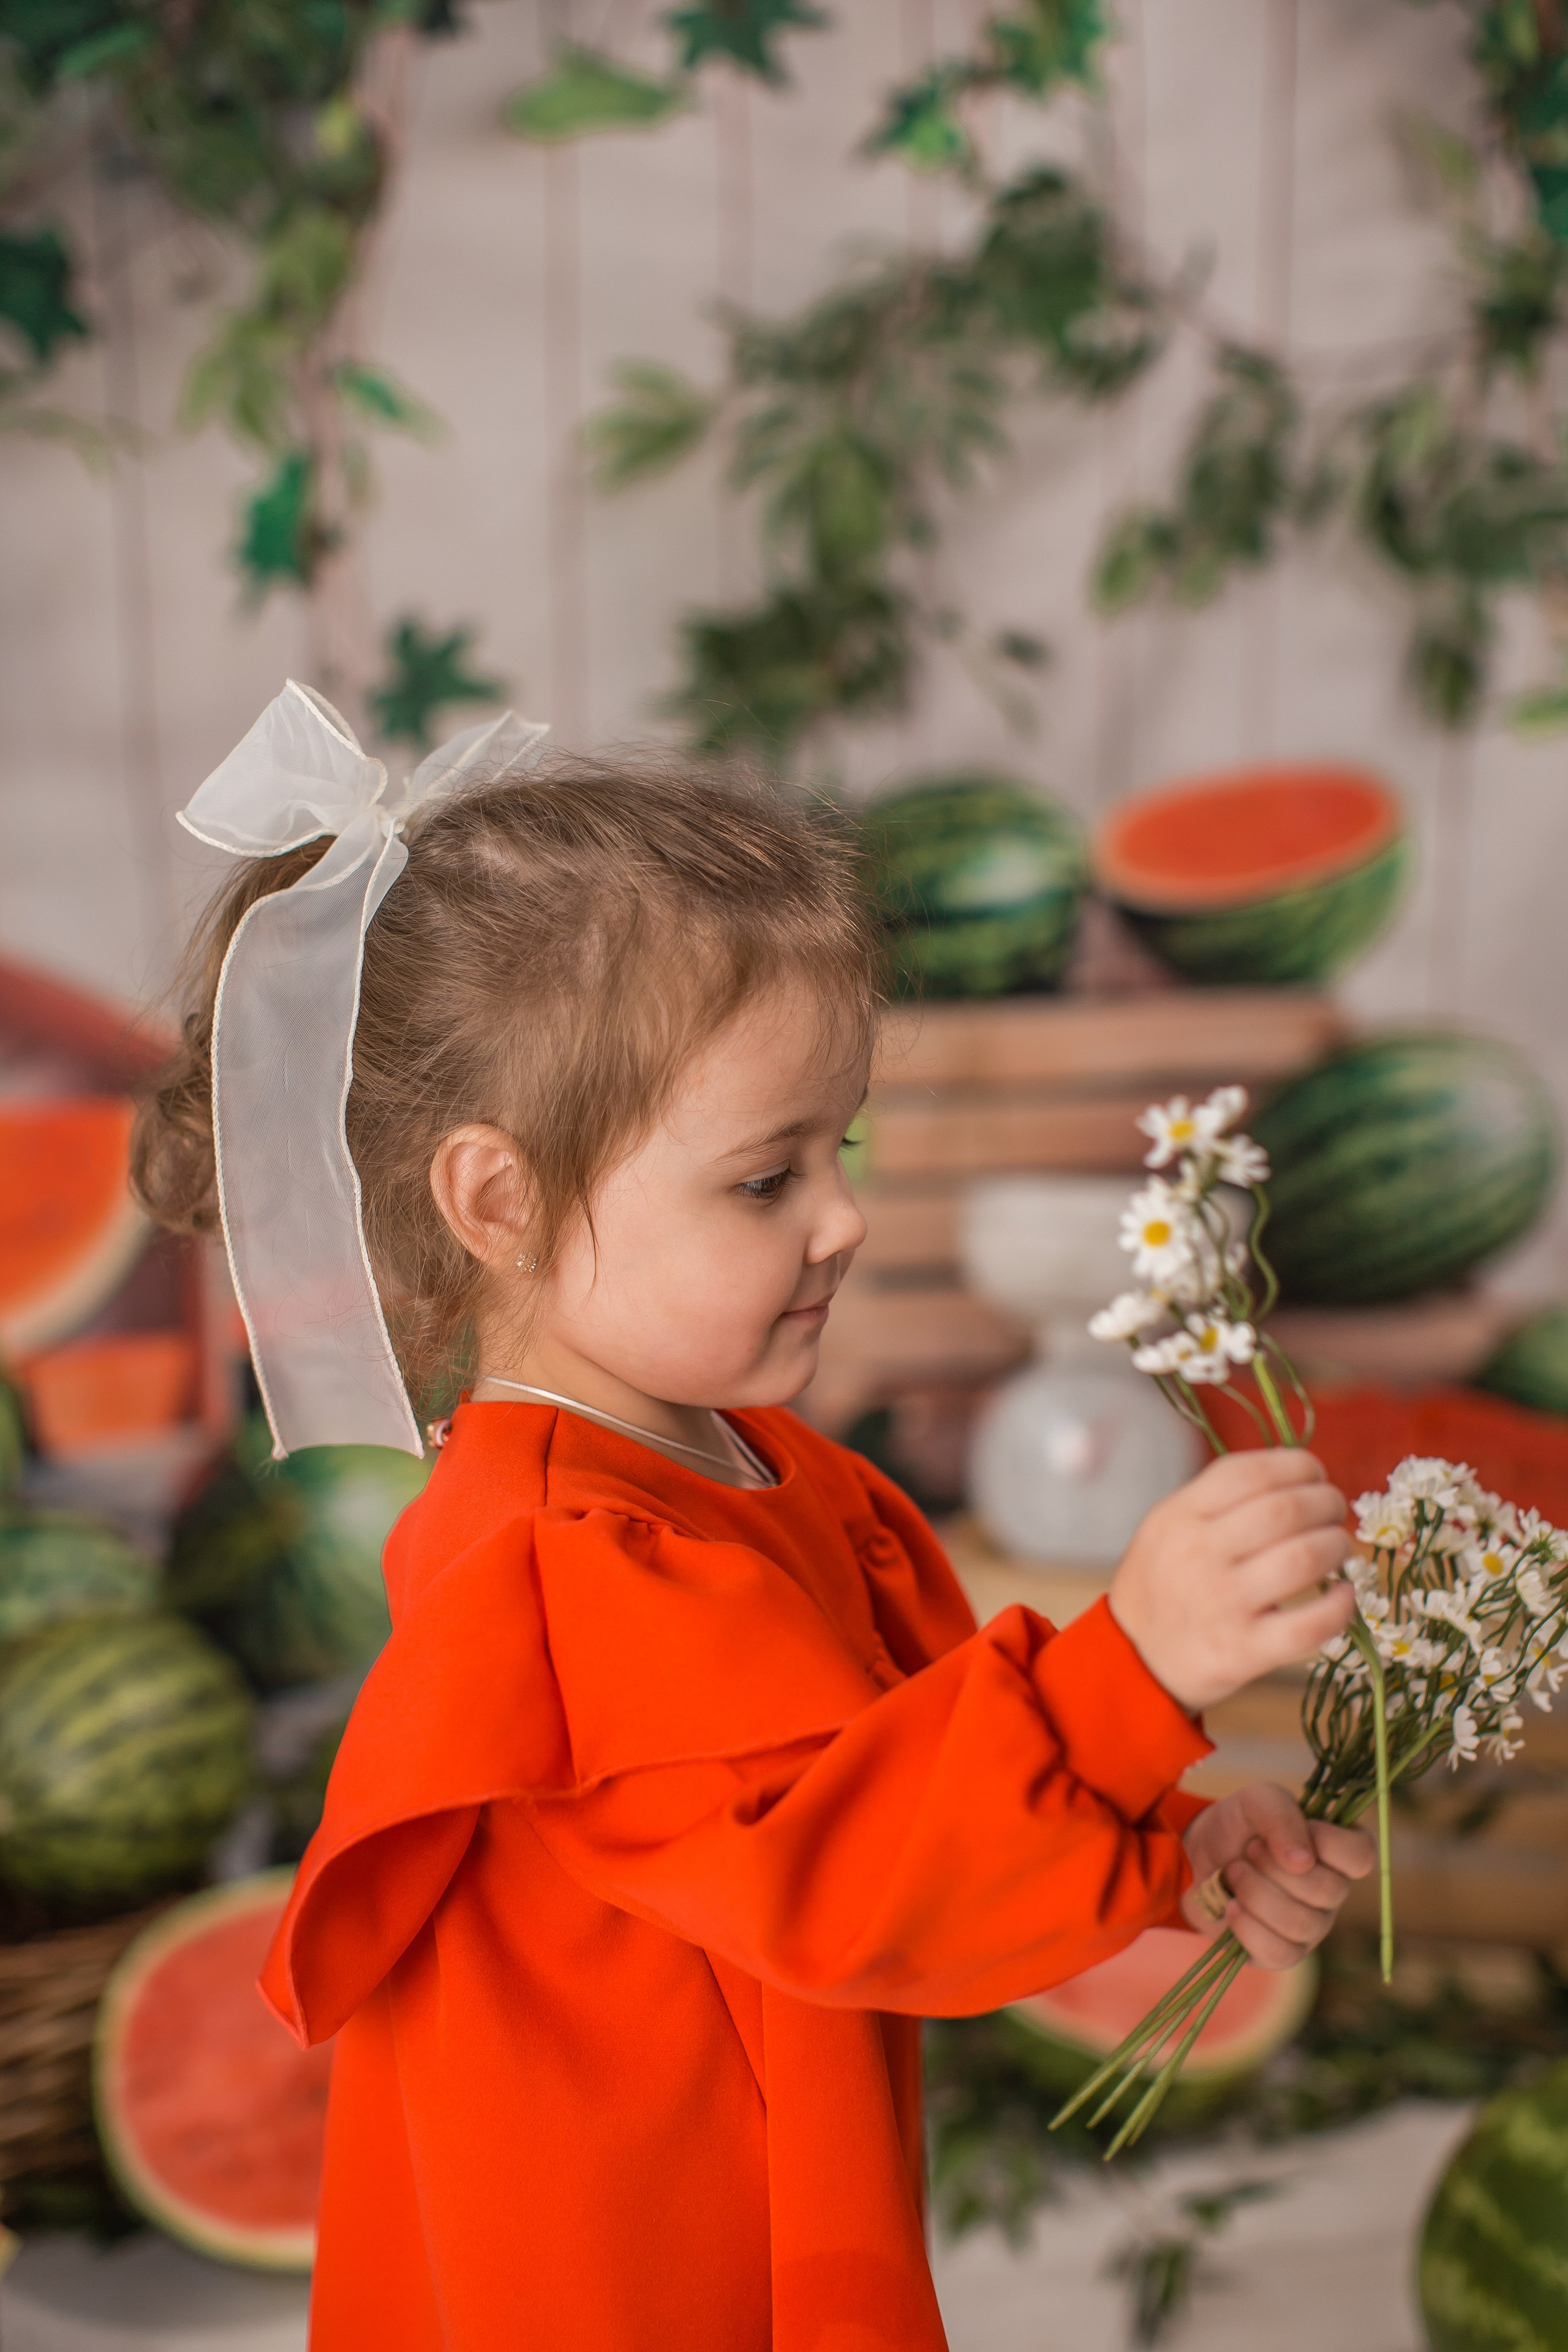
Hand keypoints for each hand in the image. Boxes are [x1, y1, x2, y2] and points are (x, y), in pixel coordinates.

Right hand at [1109, 1449, 1354, 1711]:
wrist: (1134, 1657)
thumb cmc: (1164, 1582)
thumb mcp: (1169, 1525)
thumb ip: (1220, 1498)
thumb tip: (1299, 1478)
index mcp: (1181, 1515)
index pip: (1250, 1472)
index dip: (1298, 1466)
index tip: (1315, 1475)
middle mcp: (1199, 1553)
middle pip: (1285, 1510)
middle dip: (1325, 1502)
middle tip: (1333, 1511)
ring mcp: (1222, 1604)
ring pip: (1303, 1558)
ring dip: (1335, 1546)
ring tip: (1337, 1548)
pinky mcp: (1244, 1651)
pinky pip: (1309, 1625)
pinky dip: (1340, 1607)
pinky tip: (1344, 1596)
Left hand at [1181, 1782, 1374, 1967]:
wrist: (1200, 1858)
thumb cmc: (1241, 1826)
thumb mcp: (1256, 1800)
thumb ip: (1282, 1815)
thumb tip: (1303, 1861)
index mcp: (1338, 1851)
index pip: (1361, 1855)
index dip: (1329, 1842)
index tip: (1298, 1828)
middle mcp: (1333, 1892)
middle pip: (1327, 1891)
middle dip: (1275, 1866)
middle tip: (1250, 1849)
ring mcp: (1311, 1927)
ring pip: (1300, 1923)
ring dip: (1255, 1892)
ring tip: (1233, 1872)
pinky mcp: (1283, 1953)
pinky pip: (1278, 1952)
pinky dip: (1246, 1925)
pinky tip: (1231, 1906)